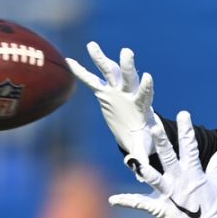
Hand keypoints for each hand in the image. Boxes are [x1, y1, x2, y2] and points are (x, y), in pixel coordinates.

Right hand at [65, 43, 159, 179]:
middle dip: (128, 66)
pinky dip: (81, 72)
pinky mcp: (105, 92)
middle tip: (127, 52)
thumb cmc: (144, 139)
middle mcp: (130, 94)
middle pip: (129, 77)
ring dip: (102, 59)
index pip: (144, 95)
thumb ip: (140, 157)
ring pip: (110, 72)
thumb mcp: (143, 148)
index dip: (146, 87)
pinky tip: (68, 61)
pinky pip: (91, 81)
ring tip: (92, 46)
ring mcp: (117, 90)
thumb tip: (139, 171)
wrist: (138, 130)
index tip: (148, 76)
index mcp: (141, 107)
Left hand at [108, 111, 216, 217]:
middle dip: (162, 142)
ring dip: (144, 169)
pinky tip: (112, 200)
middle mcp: (180, 182)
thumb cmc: (212, 207)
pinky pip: (141, 204)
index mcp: (194, 174)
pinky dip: (127, 201)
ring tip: (132, 161)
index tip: (183, 114)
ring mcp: (170, 195)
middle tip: (154, 127)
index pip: (190, 148)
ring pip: (155, 179)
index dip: (186, 131)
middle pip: (169, 158)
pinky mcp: (160, 209)